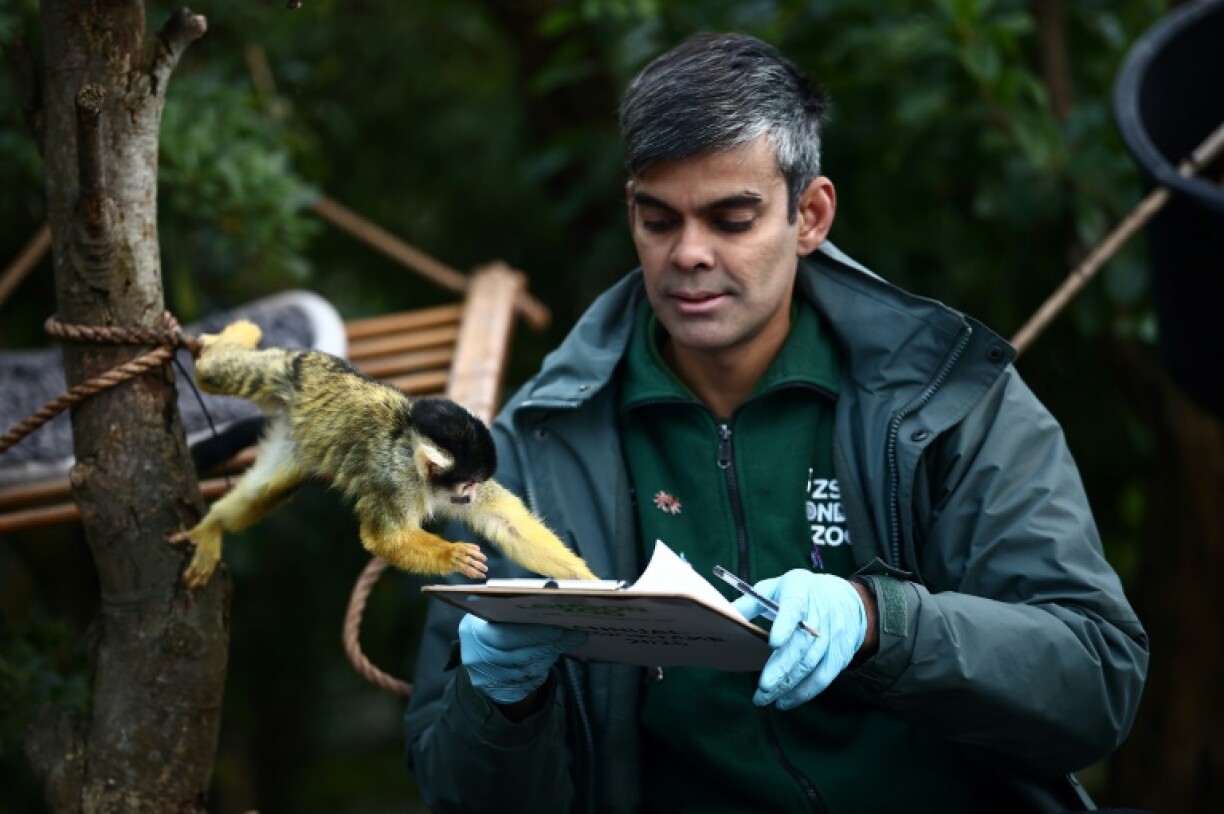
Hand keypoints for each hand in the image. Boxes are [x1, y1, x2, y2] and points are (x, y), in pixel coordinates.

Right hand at [458, 615, 586, 704]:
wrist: (477, 651)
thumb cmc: (492, 623)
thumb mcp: (495, 611)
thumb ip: (517, 608)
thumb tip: (555, 599)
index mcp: (472, 630)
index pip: (506, 636)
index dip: (535, 633)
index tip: (560, 626)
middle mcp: (474, 657)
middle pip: (519, 656)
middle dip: (549, 644)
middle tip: (575, 635)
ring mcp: (484, 678)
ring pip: (526, 671)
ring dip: (549, 657)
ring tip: (564, 643)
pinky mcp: (495, 692)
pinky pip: (526, 683)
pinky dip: (541, 670)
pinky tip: (550, 657)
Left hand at [732, 570, 866, 709]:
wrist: (845, 599)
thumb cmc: (799, 593)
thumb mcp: (775, 588)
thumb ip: (750, 602)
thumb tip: (724, 616)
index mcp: (800, 591)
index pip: (794, 607)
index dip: (785, 625)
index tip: (773, 643)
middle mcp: (821, 613)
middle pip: (801, 644)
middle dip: (781, 668)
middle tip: (763, 688)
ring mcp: (833, 635)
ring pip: (811, 664)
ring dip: (788, 685)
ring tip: (765, 698)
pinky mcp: (840, 654)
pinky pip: (824, 677)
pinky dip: (804, 692)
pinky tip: (785, 701)